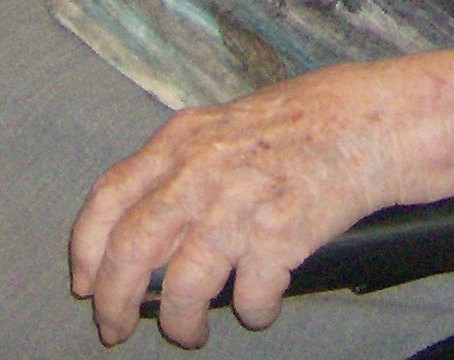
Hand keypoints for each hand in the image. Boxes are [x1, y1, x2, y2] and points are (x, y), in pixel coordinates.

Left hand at [70, 62, 409, 347]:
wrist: (369, 120)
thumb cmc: (301, 121)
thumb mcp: (223, 127)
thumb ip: (182, 167)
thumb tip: (145, 225)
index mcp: (180, 140)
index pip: (110, 196)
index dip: (88, 248)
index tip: (84, 282)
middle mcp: (200, 171)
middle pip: (133, 248)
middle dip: (115, 301)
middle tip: (115, 328)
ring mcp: (240, 203)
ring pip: (183, 285)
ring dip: (180, 321)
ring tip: (190, 333)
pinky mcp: (282, 234)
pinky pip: (249, 296)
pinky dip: (250, 312)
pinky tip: (257, 308)